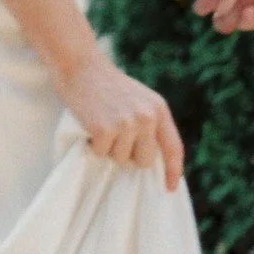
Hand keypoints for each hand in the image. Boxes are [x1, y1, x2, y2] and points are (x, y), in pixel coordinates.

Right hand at [59, 48, 184, 190]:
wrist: (80, 65)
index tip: (169, 188)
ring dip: (108, 148)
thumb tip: (152, 162)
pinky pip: (100, 153)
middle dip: (129, 155)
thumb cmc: (106, 85)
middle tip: (115, 136)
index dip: (173, 171)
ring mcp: (126, 123)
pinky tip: (90, 124)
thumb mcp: (139, 99)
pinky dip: (92, 144)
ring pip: (121, 159)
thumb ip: (150, 124)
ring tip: (102, 124)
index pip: (173, 148)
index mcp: (158, 109)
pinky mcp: (104, 129)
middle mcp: (147, 117)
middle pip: (144, 161)